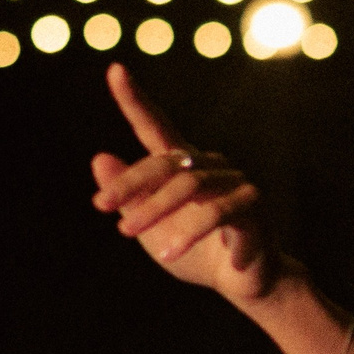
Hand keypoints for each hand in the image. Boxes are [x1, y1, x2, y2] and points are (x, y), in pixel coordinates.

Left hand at [89, 62, 290, 305]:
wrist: (244, 284)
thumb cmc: (198, 254)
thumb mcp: (152, 230)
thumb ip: (129, 198)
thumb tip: (99, 158)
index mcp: (185, 166)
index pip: (157, 128)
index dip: (135, 99)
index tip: (114, 70)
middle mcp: (212, 166)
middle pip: (166, 161)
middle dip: (129, 182)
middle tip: (101, 206)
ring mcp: (236, 183)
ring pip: (188, 185)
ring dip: (153, 209)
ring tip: (128, 232)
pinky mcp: (254, 207)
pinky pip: (217, 213)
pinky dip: (189, 233)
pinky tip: (170, 253)